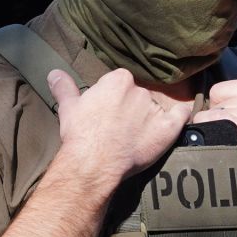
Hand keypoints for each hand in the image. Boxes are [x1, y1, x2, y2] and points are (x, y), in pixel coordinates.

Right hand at [47, 68, 188, 181]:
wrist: (93, 163)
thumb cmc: (80, 135)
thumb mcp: (68, 108)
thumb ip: (64, 87)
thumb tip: (54, 73)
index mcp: (117, 79)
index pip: (120, 82)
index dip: (114, 97)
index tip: (109, 110)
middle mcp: (139, 90)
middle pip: (138, 94)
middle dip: (131, 107)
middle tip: (120, 125)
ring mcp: (155, 109)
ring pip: (156, 106)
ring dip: (150, 117)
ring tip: (137, 135)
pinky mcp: (168, 128)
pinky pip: (182, 115)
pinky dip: (181, 115)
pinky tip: (177, 119)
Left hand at [191, 77, 236, 192]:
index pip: (219, 89)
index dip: (219, 104)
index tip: (225, 116)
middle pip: (213, 102)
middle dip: (216, 117)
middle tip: (229, 131)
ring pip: (208, 118)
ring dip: (215, 130)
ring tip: (231, 141)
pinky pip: (209, 131)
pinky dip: (213, 140)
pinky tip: (228, 147)